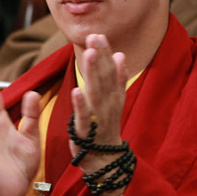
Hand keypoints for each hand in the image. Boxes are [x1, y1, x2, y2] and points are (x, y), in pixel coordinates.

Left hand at [69, 34, 127, 175]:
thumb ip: (114, 79)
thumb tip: (119, 55)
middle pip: (105, 78)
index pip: (111, 71)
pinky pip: (83, 117)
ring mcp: (98, 119)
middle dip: (100, 57)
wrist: (105, 161)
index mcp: (114, 96)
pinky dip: (81, 104)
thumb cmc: (104, 127)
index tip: (100, 34)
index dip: (106, 53)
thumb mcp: (112, 101)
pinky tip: (77, 90)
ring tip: (90, 54)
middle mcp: (109, 105)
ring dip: (94, 73)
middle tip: (95, 36)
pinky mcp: (86, 132)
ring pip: (97, 93)